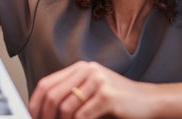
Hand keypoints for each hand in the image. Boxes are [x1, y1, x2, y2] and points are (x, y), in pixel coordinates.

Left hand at [28, 61, 155, 118]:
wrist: (148, 101)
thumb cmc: (119, 99)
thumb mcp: (92, 90)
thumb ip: (71, 93)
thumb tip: (45, 109)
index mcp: (81, 67)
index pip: (47, 83)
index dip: (35, 103)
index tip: (33, 117)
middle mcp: (88, 70)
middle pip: (53, 95)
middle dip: (45, 116)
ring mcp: (98, 82)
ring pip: (66, 107)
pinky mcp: (107, 96)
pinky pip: (81, 116)